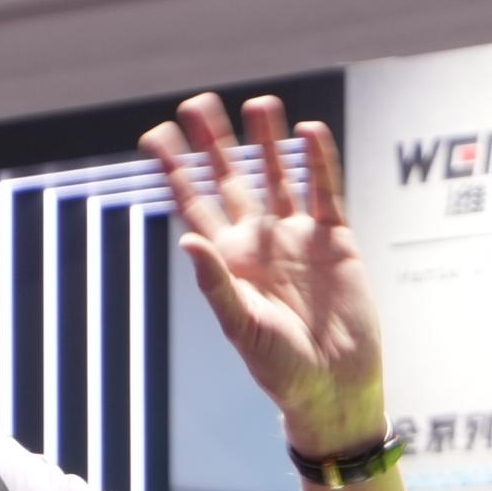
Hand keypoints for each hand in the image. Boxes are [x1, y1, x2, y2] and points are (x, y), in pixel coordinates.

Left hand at [142, 94, 385, 456]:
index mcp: (228, 262)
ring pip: (278, 176)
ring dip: (267, 142)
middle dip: (214, 144)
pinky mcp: (335, 240)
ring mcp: (297, 238)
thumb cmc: (282, 369)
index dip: (175, 171)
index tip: (156, 136)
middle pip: (231, 179)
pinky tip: (307, 131)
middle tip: (198, 104)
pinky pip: (324, 191)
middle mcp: (259, 242)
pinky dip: (318, 161)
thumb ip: (217, 284)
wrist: (335, 387)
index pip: (196, 204)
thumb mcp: (243, 328)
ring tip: (259, 103)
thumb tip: (189, 239)